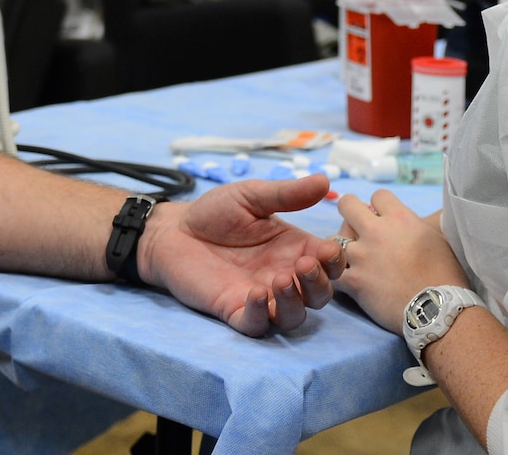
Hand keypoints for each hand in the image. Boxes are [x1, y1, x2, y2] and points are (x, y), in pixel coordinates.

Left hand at [140, 176, 346, 336]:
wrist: (173, 230)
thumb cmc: (214, 213)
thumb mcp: (252, 196)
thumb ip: (287, 194)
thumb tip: (326, 181)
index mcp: (294, 249)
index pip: (329, 264)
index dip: (334, 261)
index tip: (325, 250)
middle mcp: (283, 276)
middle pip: (319, 295)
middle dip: (319, 284)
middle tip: (303, 265)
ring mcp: (261, 296)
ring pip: (294, 316)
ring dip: (295, 302)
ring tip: (280, 279)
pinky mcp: (235, 310)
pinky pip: (258, 325)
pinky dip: (263, 315)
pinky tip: (256, 294)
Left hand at [332, 190, 468, 328]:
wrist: (439, 309)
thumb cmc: (446, 274)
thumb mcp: (437, 238)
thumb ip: (418, 223)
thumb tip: (416, 217)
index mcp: (400, 218)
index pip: (378, 196)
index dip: (379, 206)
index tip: (382, 218)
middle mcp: (377, 232)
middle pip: (347, 205)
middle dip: (349, 212)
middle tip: (354, 226)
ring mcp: (362, 256)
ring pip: (333, 240)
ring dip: (340, 247)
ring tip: (350, 258)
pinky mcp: (354, 281)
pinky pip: (333, 273)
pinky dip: (337, 277)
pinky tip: (346, 281)